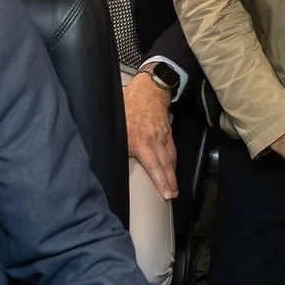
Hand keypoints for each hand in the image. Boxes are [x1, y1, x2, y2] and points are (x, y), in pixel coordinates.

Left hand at [123, 70, 179, 201]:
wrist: (148, 89)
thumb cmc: (129, 105)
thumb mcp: (116, 124)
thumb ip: (117, 143)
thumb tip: (110, 159)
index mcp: (140, 140)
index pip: (153, 166)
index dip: (160, 182)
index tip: (165, 194)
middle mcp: (154, 140)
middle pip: (165, 165)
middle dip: (170, 182)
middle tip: (172, 195)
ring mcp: (163, 136)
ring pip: (170, 159)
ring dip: (172, 174)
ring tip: (173, 187)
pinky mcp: (168, 132)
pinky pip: (172, 150)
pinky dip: (173, 161)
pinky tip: (172, 168)